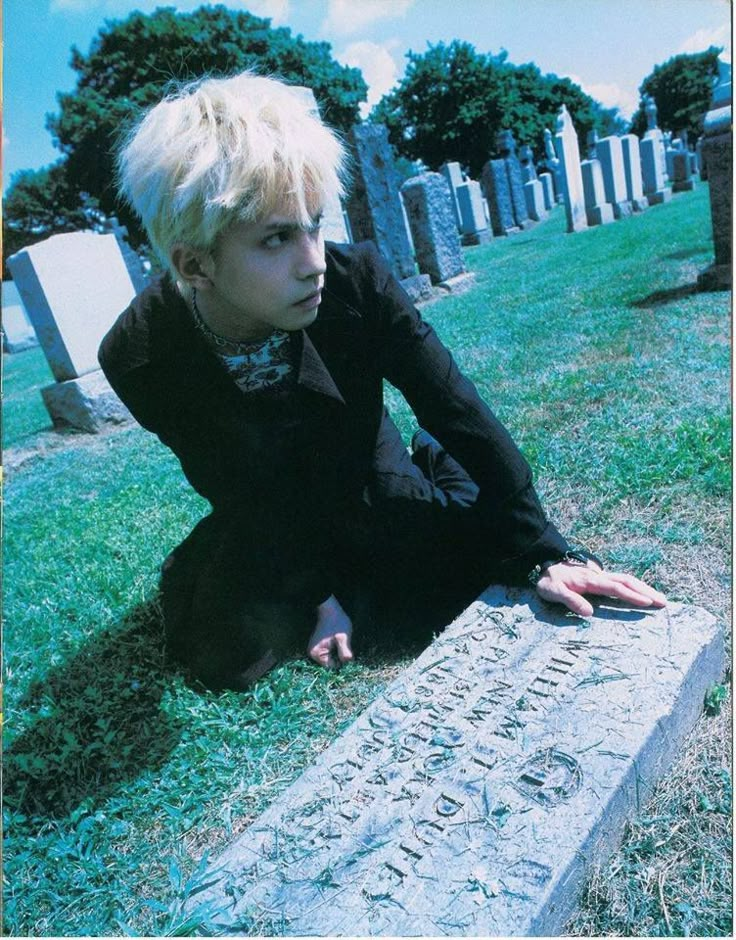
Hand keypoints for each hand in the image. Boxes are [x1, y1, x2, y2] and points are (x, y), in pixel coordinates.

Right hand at [307, 594, 353, 668]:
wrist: (330, 609)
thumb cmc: (337, 623)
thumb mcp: (343, 638)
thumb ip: (344, 652)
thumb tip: (347, 664)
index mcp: (317, 655)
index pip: (332, 668)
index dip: (341, 663)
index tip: (347, 654)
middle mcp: (313, 654)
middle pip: (331, 664)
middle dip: (339, 658)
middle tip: (345, 646)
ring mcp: (315, 650)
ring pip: (331, 658)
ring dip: (338, 653)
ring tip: (342, 643)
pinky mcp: (319, 646)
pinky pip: (330, 653)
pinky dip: (336, 649)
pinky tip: (339, 642)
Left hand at [535, 559, 666, 616]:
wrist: (544, 564)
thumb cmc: (549, 581)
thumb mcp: (553, 592)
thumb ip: (570, 601)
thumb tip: (589, 613)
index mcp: (590, 580)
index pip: (615, 588)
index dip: (631, 596)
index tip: (647, 603)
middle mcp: (599, 576)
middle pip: (627, 581)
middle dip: (646, 591)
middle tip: (664, 602)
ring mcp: (601, 575)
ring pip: (627, 579)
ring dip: (644, 588)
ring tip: (660, 598)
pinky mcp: (600, 577)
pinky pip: (622, 580)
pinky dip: (636, 586)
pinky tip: (643, 592)